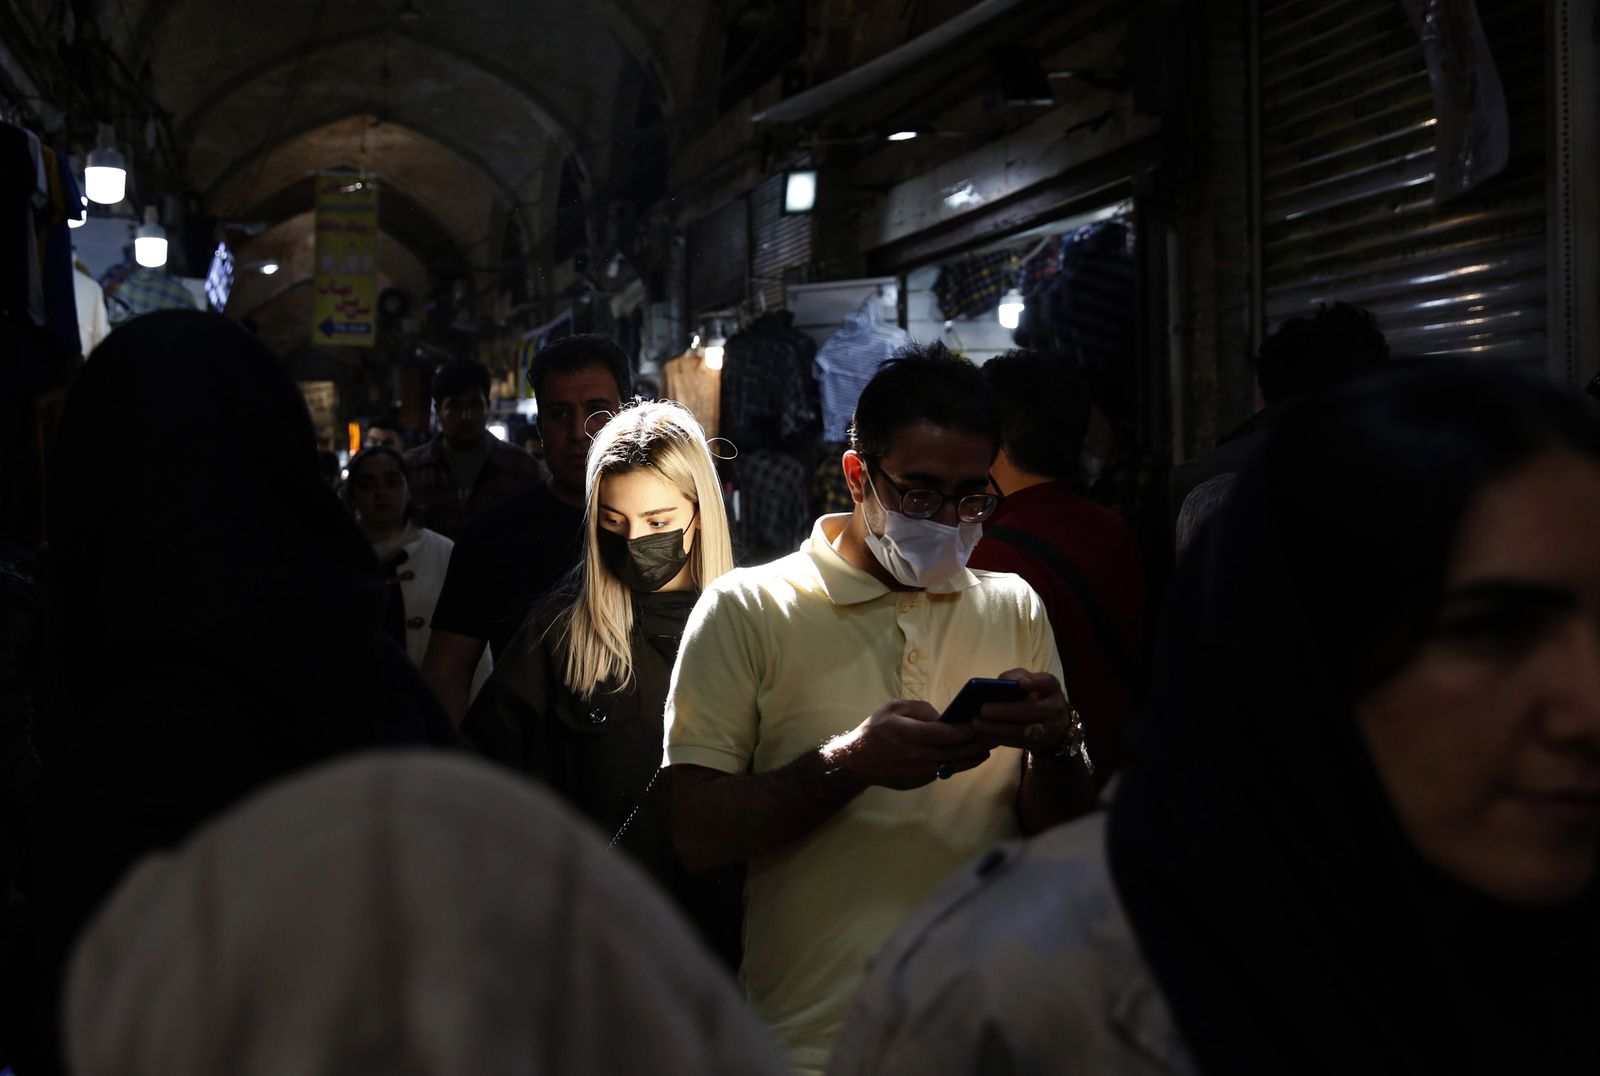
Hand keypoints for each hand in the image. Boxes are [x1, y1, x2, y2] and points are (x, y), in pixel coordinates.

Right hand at [827, 700, 991, 789]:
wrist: (857, 761)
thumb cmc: (876, 730)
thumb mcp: (894, 708)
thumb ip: (920, 709)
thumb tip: (944, 717)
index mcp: (911, 734)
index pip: (947, 734)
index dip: (968, 730)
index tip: (982, 723)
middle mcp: (917, 756)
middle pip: (956, 752)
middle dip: (978, 744)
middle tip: (995, 736)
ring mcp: (919, 772)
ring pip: (954, 765)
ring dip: (973, 757)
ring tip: (988, 749)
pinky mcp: (920, 781)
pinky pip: (944, 771)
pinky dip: (957, 763)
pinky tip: (967, 756)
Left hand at [972, 669, 1071, 754]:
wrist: (1051, 721)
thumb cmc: (1032, 694)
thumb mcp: (1027, 681)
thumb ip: (1014, 677)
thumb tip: (999, 682)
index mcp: (1051, 687)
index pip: (1047, 682)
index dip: (1035, 683)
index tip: (1021, 683)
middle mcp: (1055, 708)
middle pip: (1031, 710)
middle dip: (1005, 711)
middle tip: (982, 710)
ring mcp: (1050, 729)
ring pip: (1023, 731)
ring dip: (997, 728)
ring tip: (977, 723)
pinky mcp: (1039, 744)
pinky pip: (1017, 743)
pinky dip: (997, 738)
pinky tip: (982, 734)